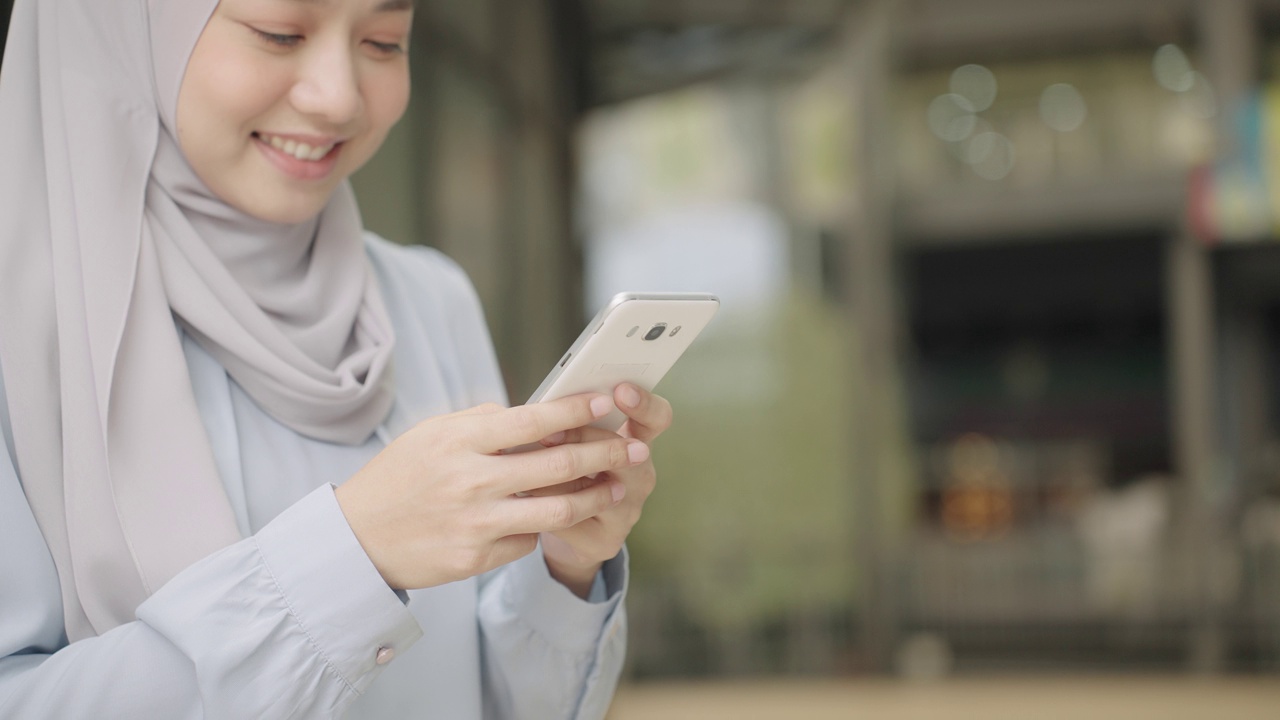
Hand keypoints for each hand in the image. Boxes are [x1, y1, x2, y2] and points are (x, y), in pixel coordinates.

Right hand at [334, 394, 651, 589]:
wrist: (357, 538)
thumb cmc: (400, 477)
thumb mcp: (433, 434)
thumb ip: (484, 423)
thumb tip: (537, 415)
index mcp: (461, 440)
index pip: (535, 420)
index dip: (579, 410)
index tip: (609, 402)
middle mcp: (471, 481)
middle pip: (558, 465)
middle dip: (606, 454)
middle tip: (635, 448)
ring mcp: (475, 523)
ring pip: (557, 511)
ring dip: (595, 498)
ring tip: (617, 489)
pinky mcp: (475, 559)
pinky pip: (527, 541)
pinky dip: (542, 528)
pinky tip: (550, 519)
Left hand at [537, 384, 672, 597]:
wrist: (553, 524)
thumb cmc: (558, 469)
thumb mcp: (568, 438)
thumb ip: (566, 421)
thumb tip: (543, 405)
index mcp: (637, 441)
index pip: (657, 418)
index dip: (643, 404)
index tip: (621, 389)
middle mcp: (641, 476)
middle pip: (630, 453)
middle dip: (586, 438)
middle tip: (551, 433)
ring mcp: (629, 511)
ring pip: (602, 489)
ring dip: (562, 473)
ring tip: (529, 462)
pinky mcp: (607, 541)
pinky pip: (576, 519)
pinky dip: (548, 504)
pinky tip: (525, 495)